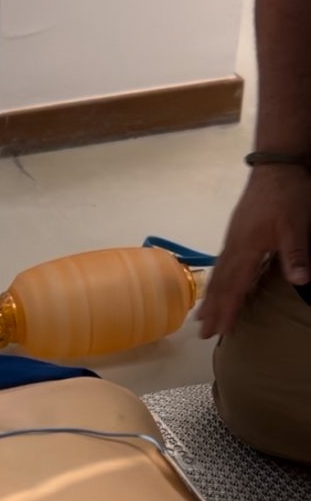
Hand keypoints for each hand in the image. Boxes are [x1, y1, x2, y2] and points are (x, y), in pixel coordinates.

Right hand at [199, 169, 310, 337]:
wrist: (276, 166)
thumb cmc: (288, 196)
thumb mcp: (298, 225)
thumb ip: (296, 254)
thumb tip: (300, 282)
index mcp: (247, 248)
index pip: (235, 286)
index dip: (228, 309)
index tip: (219, 331)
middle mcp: (235, 247)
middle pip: (220, 284)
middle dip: (212, 310)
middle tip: (202, 334)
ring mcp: (233, 240)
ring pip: (218, 275)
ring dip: (210, 298)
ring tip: (201, 317)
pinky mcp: (237, 234)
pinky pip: (221, 264)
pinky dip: (216, 281)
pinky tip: (216, 286)